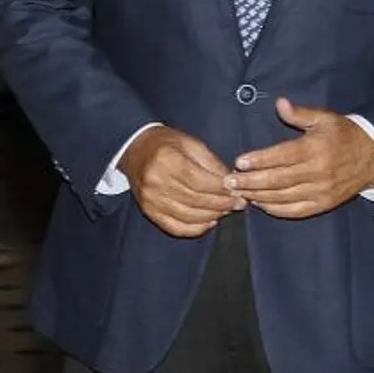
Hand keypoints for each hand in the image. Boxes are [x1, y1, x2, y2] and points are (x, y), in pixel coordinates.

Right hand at [119, 125, 245, 237]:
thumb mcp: (190, 143)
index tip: (238, 191)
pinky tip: (209, 222)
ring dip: (213, 216)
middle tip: (239, 203)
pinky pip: (176, 228)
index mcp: (166, 160)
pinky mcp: (149, 211)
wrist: (135, 150)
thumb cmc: (166, 144)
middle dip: (222, 204)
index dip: (221, 189)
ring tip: (226, 211)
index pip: (199, 181)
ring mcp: (150, 199)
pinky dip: (196, 229)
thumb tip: (232, 183)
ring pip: (189, 216)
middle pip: (196, 200)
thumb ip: (212, 163)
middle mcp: (155, 181)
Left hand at [226, 98, 373, 218]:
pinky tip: (261, 204)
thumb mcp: (324, 118)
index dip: (259, 160)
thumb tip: (280, 103)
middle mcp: (317, 172)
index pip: (281, 157)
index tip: (238, 163)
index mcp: (315, 149)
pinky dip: (276, 209)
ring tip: (239, 192)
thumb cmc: (343, 134)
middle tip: (229, 182)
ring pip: (284, 197)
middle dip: (250, 182)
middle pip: (278, 180)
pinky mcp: (324, 204)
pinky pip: (296, 210)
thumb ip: (300, 113)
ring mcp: (321, 191)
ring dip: (258, 196)